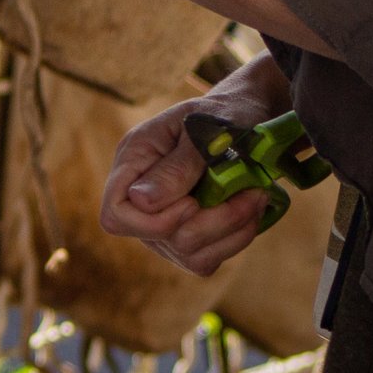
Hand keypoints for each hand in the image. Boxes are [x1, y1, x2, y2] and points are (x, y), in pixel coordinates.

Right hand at [99, 58, 293, 276]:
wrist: (247, 117)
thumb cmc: (224, 114)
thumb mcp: (206, 129)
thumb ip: (176, 165)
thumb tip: (141, 201)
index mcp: (135, 159)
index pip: (115, 214)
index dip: (152, 221)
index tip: (193, 202)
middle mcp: (143, 194)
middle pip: (158, 238)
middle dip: (212, 222)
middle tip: (250, 193)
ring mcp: (164, 220)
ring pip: (187, 255)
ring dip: (231, 230)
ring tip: (256, 198)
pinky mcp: (189, 236)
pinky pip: (205, 259)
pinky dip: (235, 239)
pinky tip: (250, 212)